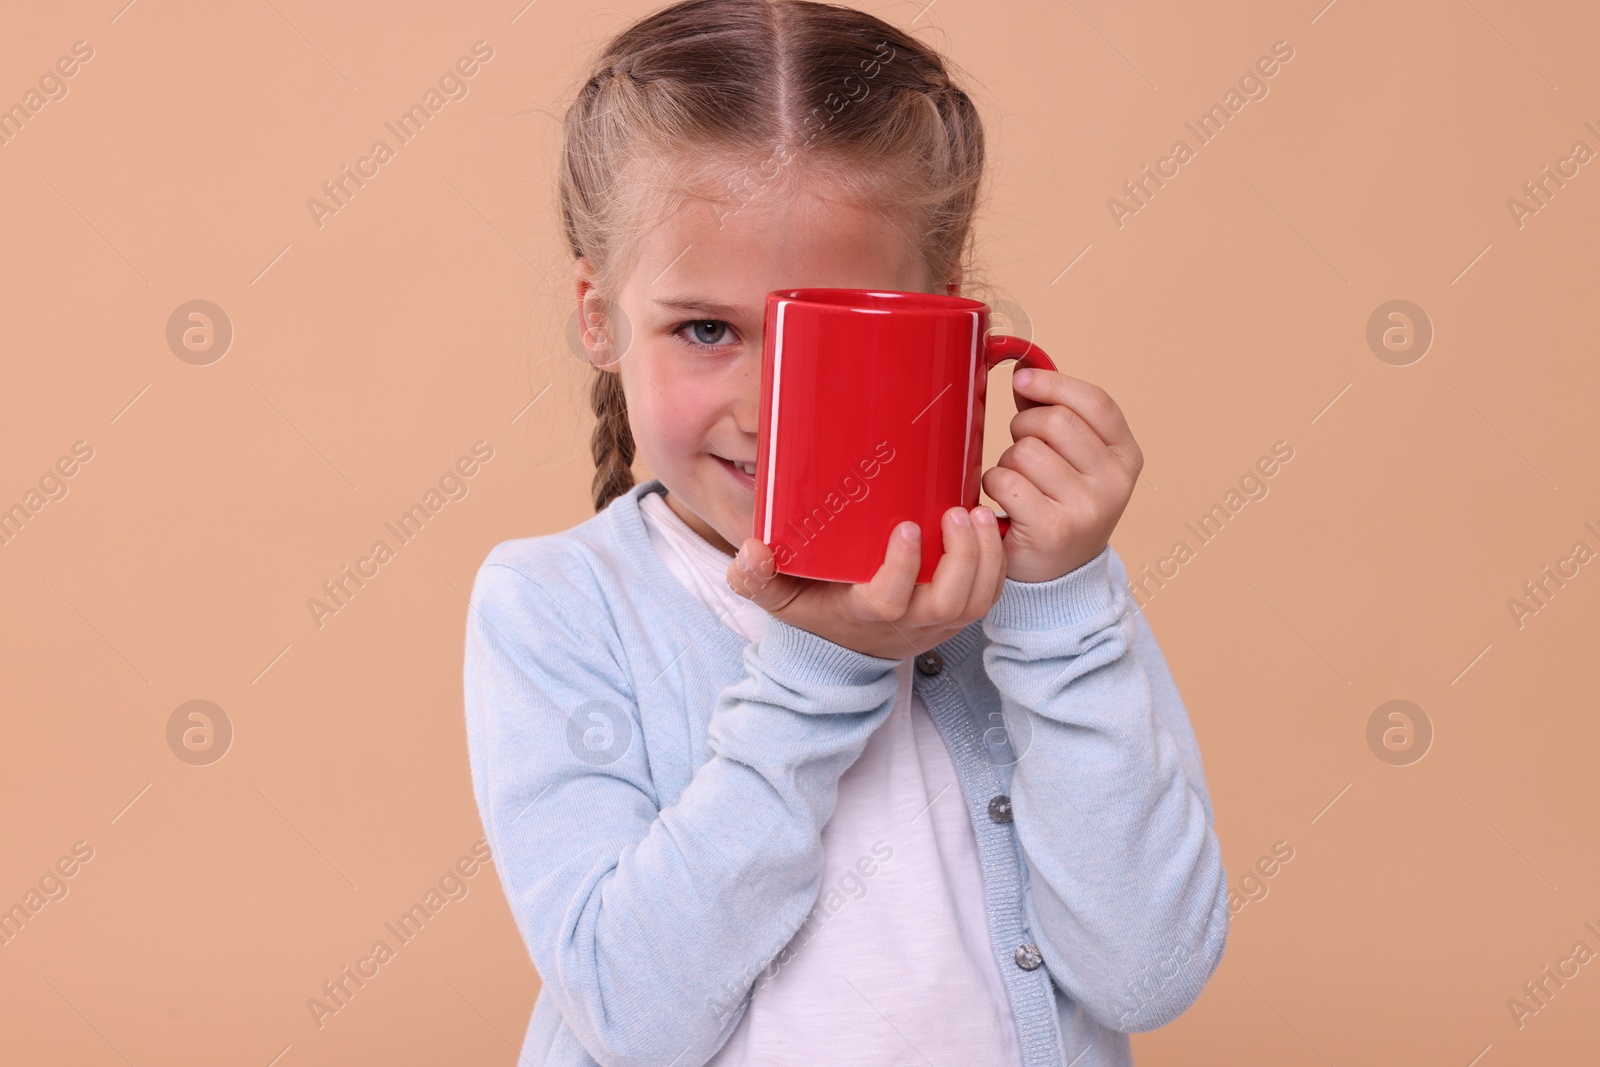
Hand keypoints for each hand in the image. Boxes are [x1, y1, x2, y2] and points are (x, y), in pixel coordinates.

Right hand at [725, 505, 1005, 659]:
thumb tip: (751, 550)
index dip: (903, 568)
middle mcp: (909, 624)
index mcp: (865, 616)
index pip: (891, 601)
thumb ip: (755, 577)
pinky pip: (989, 596)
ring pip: (977, 600)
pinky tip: (990, 526)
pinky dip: (997, 564)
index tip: (908, 526)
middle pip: (949, 602)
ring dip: (986, 558)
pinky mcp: (957, 615)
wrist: (845, 645)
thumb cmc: (814, 608)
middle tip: (957, 512)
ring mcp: (937, 623)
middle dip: (961, 558)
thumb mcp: (777, 598)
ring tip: (979, 514)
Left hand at [982, 368, 1142, 582]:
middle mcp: (1115, 482)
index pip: (1095, 402)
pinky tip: (1003, 501)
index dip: (1053, 384)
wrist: (1057, 575)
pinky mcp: (1053, 529)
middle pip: (1054, 422)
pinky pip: (1006, 481)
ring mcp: (1087, 508)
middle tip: (1020, 448)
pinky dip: (993, 485)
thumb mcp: (1074, 459)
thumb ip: (1055, 414)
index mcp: (1127, 456)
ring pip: (1025, 451)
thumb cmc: (1058, 503)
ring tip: (1017, 482)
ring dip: (1007, 461)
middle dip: (1023, 427)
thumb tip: (1024, 373)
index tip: (1021, 379)